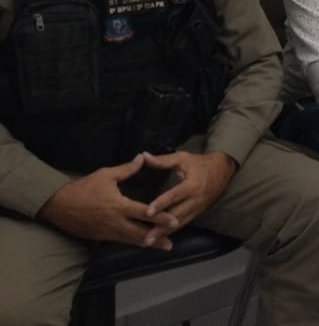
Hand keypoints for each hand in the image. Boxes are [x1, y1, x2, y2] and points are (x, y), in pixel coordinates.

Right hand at [37, 156, 180, 247]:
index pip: (144, 213)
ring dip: (147, 243)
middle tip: (171, 243)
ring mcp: (107, 232)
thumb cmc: (82, 188)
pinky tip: (143, 243)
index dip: (160, 218)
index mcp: (118, 206)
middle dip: (157, 238)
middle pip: (139, 233)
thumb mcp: (104, 175)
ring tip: (163, 246)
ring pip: (130, 240)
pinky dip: (132, 241)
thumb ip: (126, 169)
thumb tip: (143, 158)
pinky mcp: (100, 237)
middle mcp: (115, 222)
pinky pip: (120, 240)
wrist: (57, 205)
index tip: (175, 221)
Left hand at [140, 150, 238, 244]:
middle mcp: (196, 199)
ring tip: (150, 242)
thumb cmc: (200, 163)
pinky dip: (172, 231)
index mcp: (192, 184)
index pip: (174, 196)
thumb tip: (144, 156)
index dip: (161, 204)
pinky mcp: (198, 212)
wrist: (223, 169)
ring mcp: (198, 207)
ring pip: (180, 222)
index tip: (147, 212)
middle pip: (176, 215)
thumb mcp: (183, 158)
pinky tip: (161, 238)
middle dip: (161, 227)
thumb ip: (163, 160)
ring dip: (165, 233)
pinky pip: (184, 223)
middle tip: (146, 238)